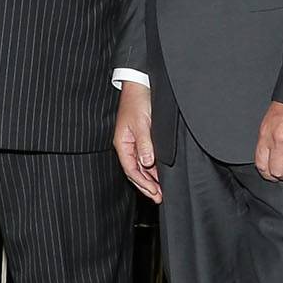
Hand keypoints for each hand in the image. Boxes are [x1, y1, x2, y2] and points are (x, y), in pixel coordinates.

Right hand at [112, 82, 159, 203]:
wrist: (139, 84)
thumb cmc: (138, 101)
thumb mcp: (142, 123)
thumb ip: (144, 144)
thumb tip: (146, 163)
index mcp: (122, 143)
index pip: (131, 169)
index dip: (142, 183)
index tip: (155, 193)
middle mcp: (127, 145)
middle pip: (134, 171)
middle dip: (146, 186)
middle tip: (158, 197)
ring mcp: (133, 142)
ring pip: (140, 167)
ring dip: (150, 179)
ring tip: (160, 191)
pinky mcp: (141, 137)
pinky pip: (145, 158)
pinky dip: (152, 169)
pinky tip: (159, 175)